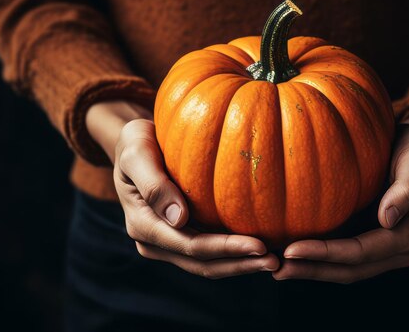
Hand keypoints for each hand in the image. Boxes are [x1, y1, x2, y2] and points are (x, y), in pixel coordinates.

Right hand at [86, 101, 278, 278]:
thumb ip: (153, 184)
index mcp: (143, 226)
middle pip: (203, 263)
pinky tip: (259, 248)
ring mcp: (168, 242)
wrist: (133, 146)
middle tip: (275, 260)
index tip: (259, 245)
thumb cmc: (136, 142)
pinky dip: (234, 254)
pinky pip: (210, 252)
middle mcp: (155, 242)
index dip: (226, 249)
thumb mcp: (136, 153)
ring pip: (208, 264)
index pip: (191, 246)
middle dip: (239, 264)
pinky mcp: (182, 236)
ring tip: (273, 261)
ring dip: (240, 264)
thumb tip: (179, 219)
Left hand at [273, 116, 408, 282]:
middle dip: (313, 270)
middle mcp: (400, 251)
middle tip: (276, 267)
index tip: (293, 250)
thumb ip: (407, 189)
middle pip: (351, 270)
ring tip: (278, 268)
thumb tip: (388, 220)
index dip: (327, 254)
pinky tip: (294, 255)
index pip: (362, 252)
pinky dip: (320, 260)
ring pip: (346, 270)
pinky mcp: (373, 243)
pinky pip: (345, 259)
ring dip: (313, 271)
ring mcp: (387, 251)